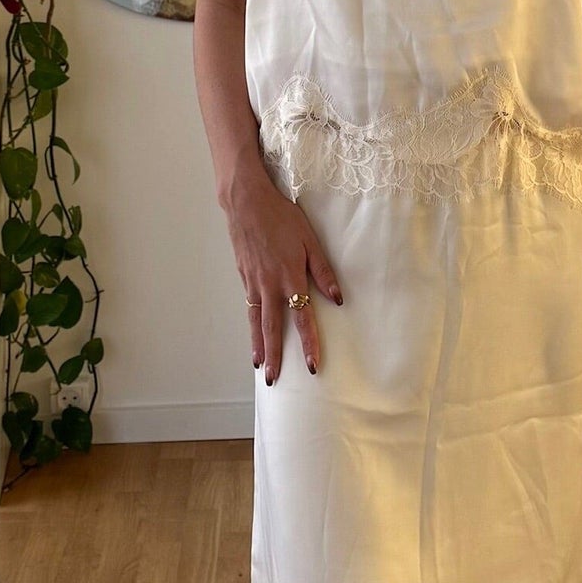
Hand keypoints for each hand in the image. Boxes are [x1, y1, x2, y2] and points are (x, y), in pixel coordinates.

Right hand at [226, 171, 344, 384]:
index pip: (301, 318)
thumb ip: (323, 270)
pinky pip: (249, 307)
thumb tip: (337, 298)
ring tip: (260, 366)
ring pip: (256, 321)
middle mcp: (268, 285)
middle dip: (275, 356)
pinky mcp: (244, 276)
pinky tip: (254, 335)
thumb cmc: (281, 216)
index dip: (308, 343)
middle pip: (271, 328)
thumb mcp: (309, 240)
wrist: (246, 201)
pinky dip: (251, 325)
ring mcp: (253, 282)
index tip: (312, 366)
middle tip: (274, 380)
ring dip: (258, 346)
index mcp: (289, 277)